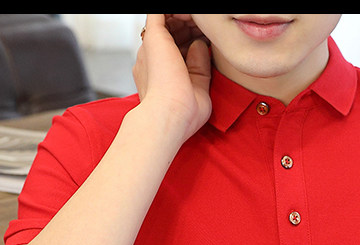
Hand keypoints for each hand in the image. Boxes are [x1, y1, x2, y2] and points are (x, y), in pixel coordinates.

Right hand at [133, 14, 211, 143]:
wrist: (170, 116)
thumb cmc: (184, 114)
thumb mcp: (199, 87)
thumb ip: (199, 65)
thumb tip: (200, 45)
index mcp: (159, 74)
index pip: (177, 50)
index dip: (194, 42)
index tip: (209, 44)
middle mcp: (151, 59)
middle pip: (173, 34)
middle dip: (192, 29)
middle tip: (207, 30)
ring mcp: (151, 47)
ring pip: (169, 21)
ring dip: (188, 20)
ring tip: (203, 21)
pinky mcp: (154, 35)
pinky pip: (163, 13)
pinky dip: (178, 13)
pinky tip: (192, 16)